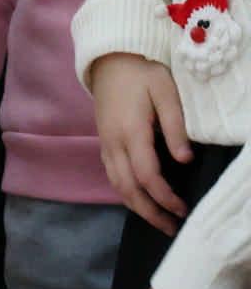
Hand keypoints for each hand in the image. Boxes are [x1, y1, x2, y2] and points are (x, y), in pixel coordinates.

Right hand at [91, 53, 191, 235]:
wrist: (110, 60)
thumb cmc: (143, 73)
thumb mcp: (166, 92)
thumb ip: (175, 127)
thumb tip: (185, 160)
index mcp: (131, 132)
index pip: (146, 175)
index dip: (164, 197)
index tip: (184, 209)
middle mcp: (114, 143)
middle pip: (127, 188)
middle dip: (150, 212)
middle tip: (172, 228)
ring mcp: (105, 143)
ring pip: (116, 185)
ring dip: (137, 207)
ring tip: (159, 221)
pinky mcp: (104, 142)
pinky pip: (112, 175)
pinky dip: (126, 193)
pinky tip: (141, 199)